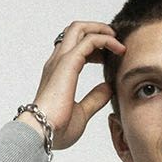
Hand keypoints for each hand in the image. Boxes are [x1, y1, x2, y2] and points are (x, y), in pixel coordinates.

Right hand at [21, 21, 126, 150]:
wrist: (43, 133)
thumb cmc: (57, 129)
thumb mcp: (82, 112)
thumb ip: (94, 98)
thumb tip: (108, 88)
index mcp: (58, 73)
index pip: (74, 47)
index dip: (92, 47)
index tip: (108, 57)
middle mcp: (57, 62)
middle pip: (75, 30)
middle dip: (96, 30)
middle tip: (115, 40)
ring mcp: (61, 60)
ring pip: (80, 28)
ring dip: (101, 30)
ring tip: (118, 42)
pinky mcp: (69, 62)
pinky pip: (90, 41)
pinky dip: (105, 40)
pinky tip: (118, 49)